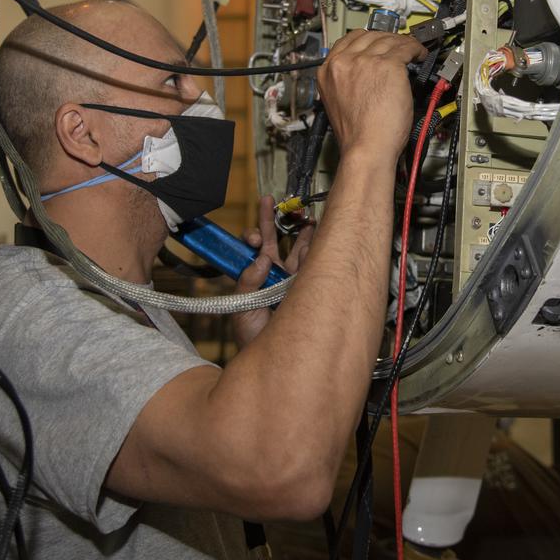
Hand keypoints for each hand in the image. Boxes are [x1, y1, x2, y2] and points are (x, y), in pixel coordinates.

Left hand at [230, 195, 315, 346]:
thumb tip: (261, 258)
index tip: (255, 238)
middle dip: (271, 220)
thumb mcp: (242, 308)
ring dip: (299, 230)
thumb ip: (247, 282)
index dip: (254, 237)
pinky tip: (317, 230)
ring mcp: (293, 280)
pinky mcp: (309, 286)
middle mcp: (274, 275)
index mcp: (256, 277)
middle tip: (269, 200)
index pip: (254, 251)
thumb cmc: (253, 338)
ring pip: (297, 248)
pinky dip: (317, 246)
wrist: (274, 359)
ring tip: (302, 214)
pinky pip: (314, 263)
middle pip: (273, 241)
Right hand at [317, 30, 426, 159]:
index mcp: (328, 71)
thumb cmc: (357, 135)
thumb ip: (349, 81)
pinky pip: (406, 48)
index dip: (367, 39)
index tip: (377, 42)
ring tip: (413, 51)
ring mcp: (365, 62)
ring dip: (403, 43)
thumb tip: (369, 71)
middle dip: (386, 39)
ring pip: (388, 41)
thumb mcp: (340, 101)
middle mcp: (343, 62)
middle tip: (398, 46)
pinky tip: (420, 55)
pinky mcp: (387, 66)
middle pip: (369, 36)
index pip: (347, 40)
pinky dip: (416, 50)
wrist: (365, 148)